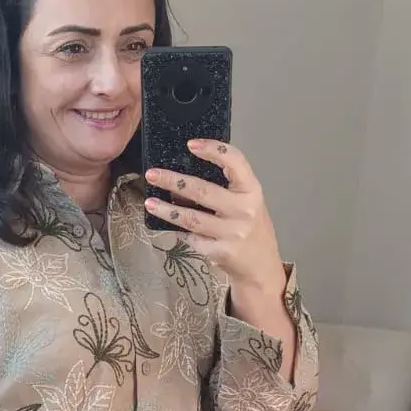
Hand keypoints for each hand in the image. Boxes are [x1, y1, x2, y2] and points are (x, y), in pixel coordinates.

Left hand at [144, 140, 286, 301]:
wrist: (261, 266)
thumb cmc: (251, 227)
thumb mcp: (246, 202)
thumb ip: (225, 188)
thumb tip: (183, 178)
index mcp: (252, 190)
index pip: (235, 162)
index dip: (213, 150)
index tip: (190, 144)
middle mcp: (244, 210)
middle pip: (203, 191)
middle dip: (173, 181)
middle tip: (152, 174)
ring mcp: (232, 233)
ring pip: (191, 218)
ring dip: (167, 210)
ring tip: (149, 202)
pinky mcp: (219, 252)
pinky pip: (191, 237)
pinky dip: (178, 229)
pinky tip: (167, 224)